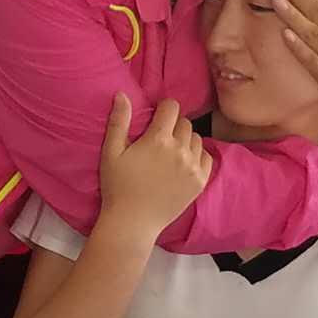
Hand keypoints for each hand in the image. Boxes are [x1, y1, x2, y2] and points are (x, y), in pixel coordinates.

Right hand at [99, 93, 211, 236]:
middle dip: (173, 124)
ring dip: (185, 139)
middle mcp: (180, 150)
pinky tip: (183, 162)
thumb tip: (122, 94)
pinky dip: (197, 155)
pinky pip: (206, 157)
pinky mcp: (200, 182)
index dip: (163, 108)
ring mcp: (192, 167)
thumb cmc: (117, 186)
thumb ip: (119, 122)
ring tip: (171, 151)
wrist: (133, 222)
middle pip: (185, 122)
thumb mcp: (111, 152)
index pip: (171, 107)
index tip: (156, 116)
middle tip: (160, 137)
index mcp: (158, 139)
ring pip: (196, 138)